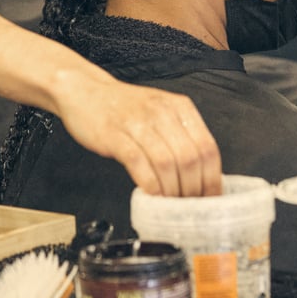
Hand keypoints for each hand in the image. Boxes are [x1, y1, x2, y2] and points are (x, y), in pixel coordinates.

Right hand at [54, 66, 222, 196]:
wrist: (84, 90)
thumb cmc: (123, 107)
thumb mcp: (161, 113)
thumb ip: (181, 138)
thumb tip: (201, 177)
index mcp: (179, 108)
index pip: (208, 148)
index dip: (212, 179)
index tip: (210, 199)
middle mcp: (162, 112)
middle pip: (190, 159)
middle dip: (192, 190)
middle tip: (188, 206)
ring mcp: (137, 122)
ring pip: (167, 163)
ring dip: (171, 191)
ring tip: (170, 204)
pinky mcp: (114, 134)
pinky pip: (138, 164)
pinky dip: (148, 184)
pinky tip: (150, 194)